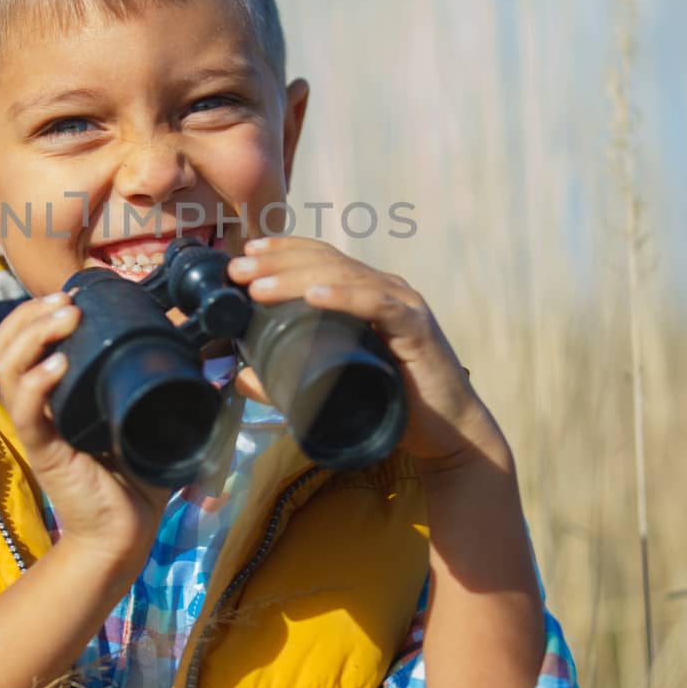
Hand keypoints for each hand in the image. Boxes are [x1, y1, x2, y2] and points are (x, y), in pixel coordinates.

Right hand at [0, 291, 172, 575]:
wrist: (126, 534)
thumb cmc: (136, 477)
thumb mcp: (150, 418)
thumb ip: (170, 387)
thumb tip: (208, 354)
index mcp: (55, 393)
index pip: (22, 341)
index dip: (37, 312)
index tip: (71, 296)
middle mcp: (38, 406)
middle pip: (4, 346)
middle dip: (31, 314)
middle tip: (66, 302)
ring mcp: (36, 428)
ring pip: (5, 368)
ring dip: (31, 335)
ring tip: (63, 320)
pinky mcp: (43, 452)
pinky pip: (26, 412)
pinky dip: (37, 382)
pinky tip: (58, 365)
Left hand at [225, 237, 507, 468]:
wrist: (448, 436)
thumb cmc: (394, 405)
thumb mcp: (331, 387)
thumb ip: (286, 382)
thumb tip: (242, 377)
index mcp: (367, 295)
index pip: (321, 259)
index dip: (283, 251)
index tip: (245, 253)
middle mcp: (386, 291)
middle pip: (326, 261)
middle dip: (278, 261)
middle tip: (238, 269)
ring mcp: (404, 305)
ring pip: (346, 276)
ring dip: (297, 277)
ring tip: (260, 286)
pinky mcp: (417, 329)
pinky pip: (378, 304)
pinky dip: (344, 296)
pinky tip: (314, 295)